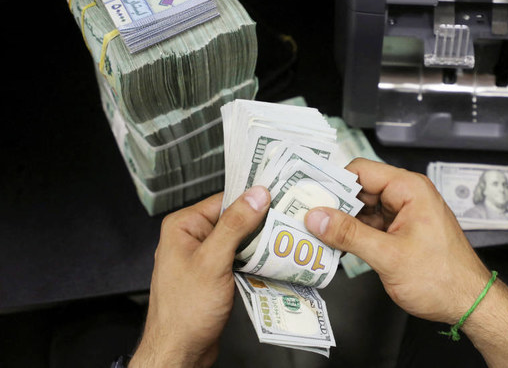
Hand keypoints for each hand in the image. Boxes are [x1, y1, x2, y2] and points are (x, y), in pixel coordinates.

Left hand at [129, 186, 269, 367]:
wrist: (180, 351)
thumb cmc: (186, 311)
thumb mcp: (213, 262)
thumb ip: (235, 225)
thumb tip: (257, 195)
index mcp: (183, 226)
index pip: (224, 200)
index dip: (252, 199)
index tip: (280, 196)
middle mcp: (192, 237)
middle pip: (234, 219)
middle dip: (259, 223)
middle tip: (288, 222)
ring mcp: (203, 257)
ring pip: (239, 240)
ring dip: (259, 244)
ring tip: (284, 241)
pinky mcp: (214, 275)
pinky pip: (239, 259)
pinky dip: (254, 260)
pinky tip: (271, 262)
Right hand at [304, 158, 489, 324]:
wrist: (469, 303)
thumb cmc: (442, 278)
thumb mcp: (388, 256)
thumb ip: (349, 234)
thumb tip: (317, 217)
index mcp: (409, 189)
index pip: (361, 171)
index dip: (332, 181)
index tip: (307, 195)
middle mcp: (407, 196)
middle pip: (359, 189)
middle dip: (334, 204)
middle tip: (305, 217)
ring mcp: (404, 214)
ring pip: (363, 208)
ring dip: (342, 221)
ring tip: (315, 233)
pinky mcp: (401, 231)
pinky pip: (371, 224)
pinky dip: (354, 234)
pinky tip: (335, 245)